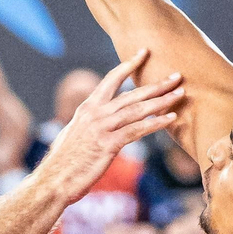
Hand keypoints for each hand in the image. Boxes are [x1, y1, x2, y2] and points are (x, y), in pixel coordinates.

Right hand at [35, 56, 183, 207]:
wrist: (52, 181)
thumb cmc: (64, 163)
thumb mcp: (74, 135)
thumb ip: (88, 124)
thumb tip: (96, 121)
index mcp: (87, 108)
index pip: (111, 79)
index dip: (128, 65)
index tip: (144, 52)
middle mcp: (95, 113)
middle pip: (131, 94)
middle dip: (156, 84)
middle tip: (176, 75)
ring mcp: (101, 128)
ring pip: (137, 109)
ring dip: (161, 101)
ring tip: (180, 93)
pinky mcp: (108, 145)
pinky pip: (137, 130)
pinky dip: (155, 123)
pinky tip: (170, 119)